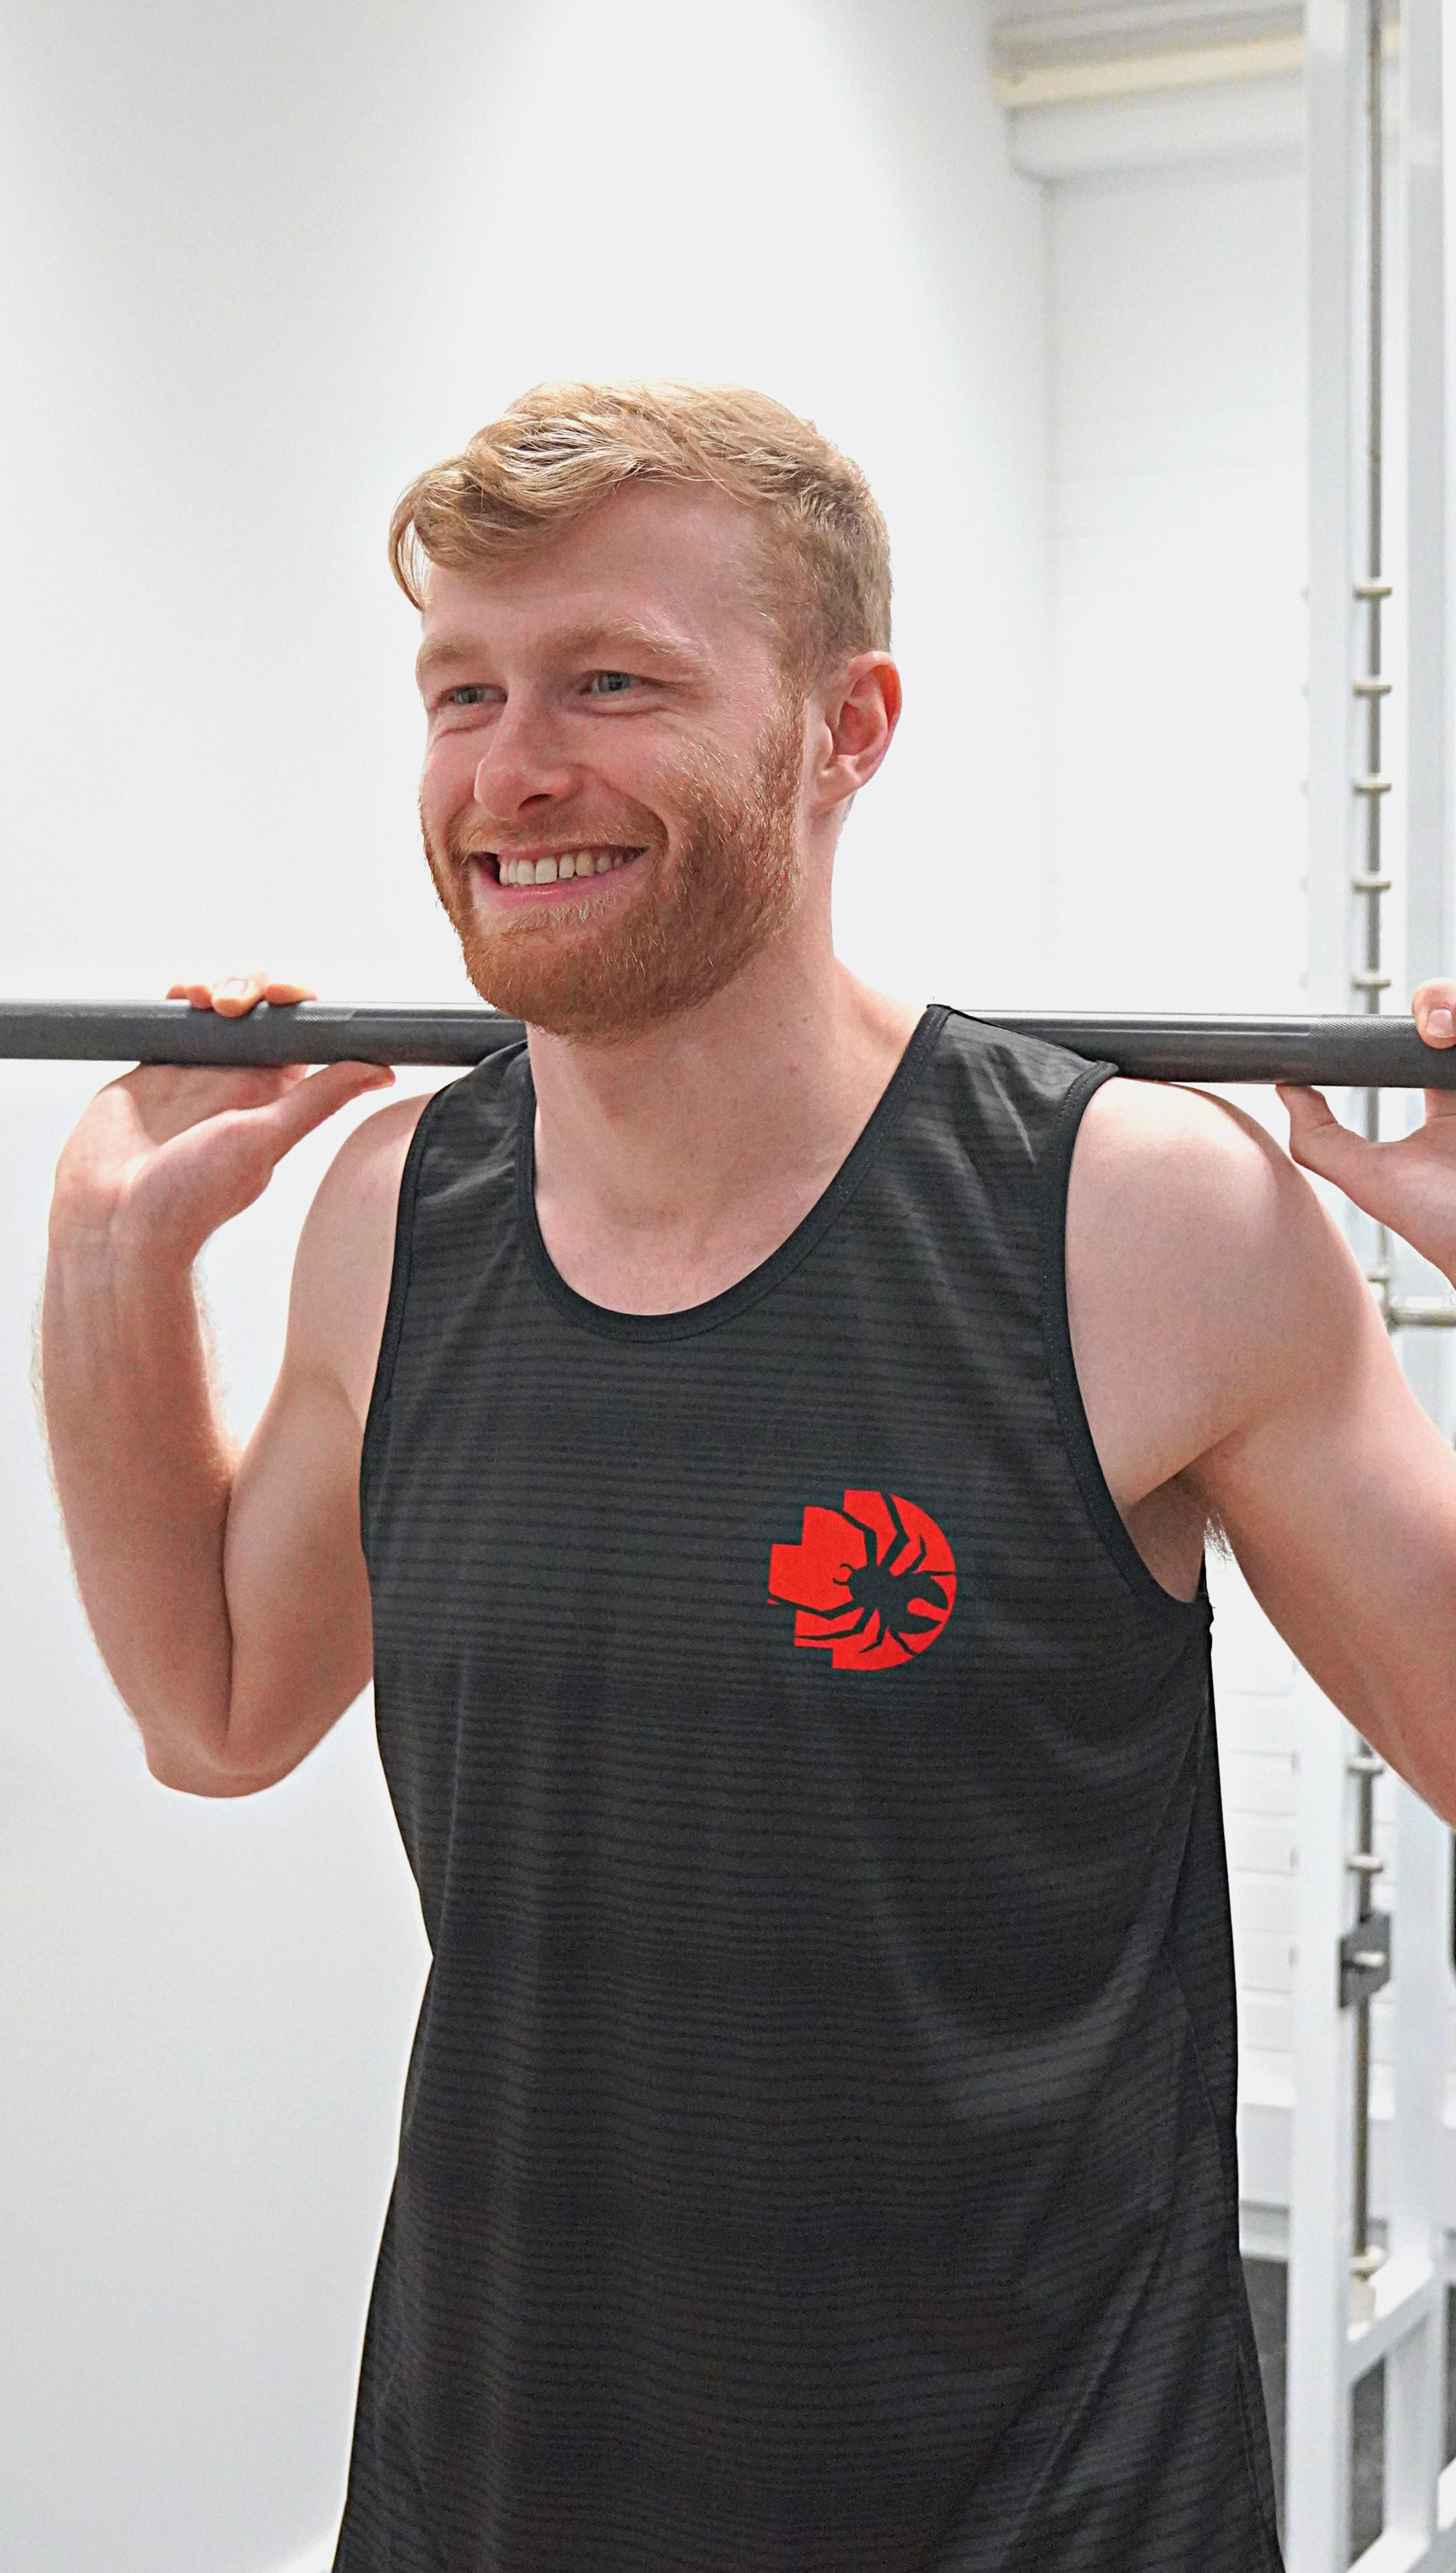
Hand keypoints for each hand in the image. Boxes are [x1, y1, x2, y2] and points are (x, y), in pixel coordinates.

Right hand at [51, 972, 393, 1266]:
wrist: (115, 1219)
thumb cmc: (190, 1198)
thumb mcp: (265, 1140)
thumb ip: (319, 1101)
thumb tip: (383, 1071)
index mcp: (274, 1095)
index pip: (300, 1031)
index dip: (296, 1001)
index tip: (283, 994)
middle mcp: (238, 1079)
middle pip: (260, 1007)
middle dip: (251, 985)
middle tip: (232, 1004)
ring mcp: (196, 1070)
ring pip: (218, 1004)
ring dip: (217, 986)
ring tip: (202, 1000)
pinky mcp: (155, 1065)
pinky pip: (173, 1016)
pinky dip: (179, 996)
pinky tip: (179, 997)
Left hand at [1277, 981, 1455, 1278]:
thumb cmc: (1442, 1223)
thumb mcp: (1369, 1177)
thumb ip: (1321, 1137)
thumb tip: (1285, 1090)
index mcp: (1446, 1105)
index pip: (1436, 1036)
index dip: (1428, 1014)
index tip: (1420, 1025)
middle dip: (1442, 999)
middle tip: (1434, 1027)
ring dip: (1453, 1003)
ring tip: (1443, 1032)